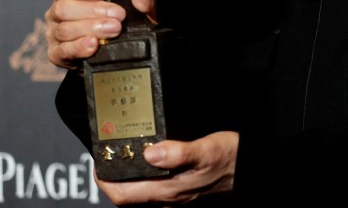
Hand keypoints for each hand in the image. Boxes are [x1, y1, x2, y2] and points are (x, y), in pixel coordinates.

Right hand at [44, 0, 156, 68]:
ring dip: (91, 28)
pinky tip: (93, 45)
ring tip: (113, 29)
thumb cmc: (120, 17)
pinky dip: (78, 48)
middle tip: (117, 15)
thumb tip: (141, 1)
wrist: (121, 47)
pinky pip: (63, 51)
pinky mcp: (58, 56)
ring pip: (64, 29)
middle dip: (93, 11)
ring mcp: (55, 36)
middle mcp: (57, 14)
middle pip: (63, 8)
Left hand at [96, 131, 237, 205]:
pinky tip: (147, 159)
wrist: (250, 167)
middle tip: (106, 155)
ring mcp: (174, 195)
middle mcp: (168, 197)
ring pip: (139, 193)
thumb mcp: (206, 150)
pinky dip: (142, 176)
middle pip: (127, 196)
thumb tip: (149, 153)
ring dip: (126, 178)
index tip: (98, 162)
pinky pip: (152, 187)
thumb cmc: (230, 159)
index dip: (104, 182)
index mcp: (167, 190)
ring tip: (121, 155)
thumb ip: (178, 153)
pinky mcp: (181, 189)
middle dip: (111, 179)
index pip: (122, 195)